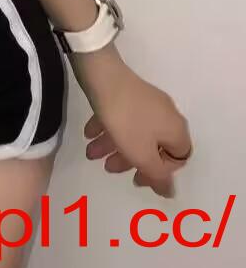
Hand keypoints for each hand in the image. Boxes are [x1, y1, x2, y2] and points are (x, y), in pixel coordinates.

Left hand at [73, 54, 192, 198]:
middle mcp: (166, 115)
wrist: (103, 74)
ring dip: (113, 145)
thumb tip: (170, 193)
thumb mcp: (142, 154)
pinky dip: (108, 127)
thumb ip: (157, 175)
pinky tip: (89, 133)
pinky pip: (123, 116)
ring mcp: (147, 102)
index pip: (177, 159)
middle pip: (152, 146)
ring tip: (90, 152)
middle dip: (128, 159)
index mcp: (176, 130)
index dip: (159, 173)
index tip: (137, 178)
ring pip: (133, 131)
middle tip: (107, 167)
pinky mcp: (129, 92)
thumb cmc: (126, 120)